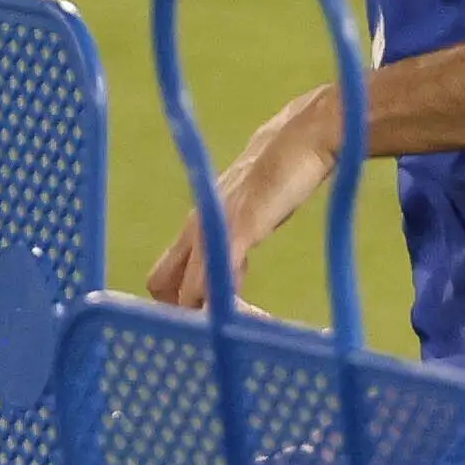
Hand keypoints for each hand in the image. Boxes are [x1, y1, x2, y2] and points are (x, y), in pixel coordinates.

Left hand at [145, 86, 343, 310]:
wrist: (303, 137)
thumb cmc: (282, 173)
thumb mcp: (249, 217)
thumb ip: (233, 247)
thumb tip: (228, 280)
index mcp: (196, 225)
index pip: (164, 278)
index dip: (182, 303)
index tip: (217, 314)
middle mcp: (195, 228)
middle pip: (160, 288)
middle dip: (183, 316)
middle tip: (222, 327)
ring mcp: (213, 229)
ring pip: (185, 293)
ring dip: (209, 318)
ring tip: (248, 322)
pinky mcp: (236, 229)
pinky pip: (216, 278)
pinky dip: (226, 304)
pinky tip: (253, 314)